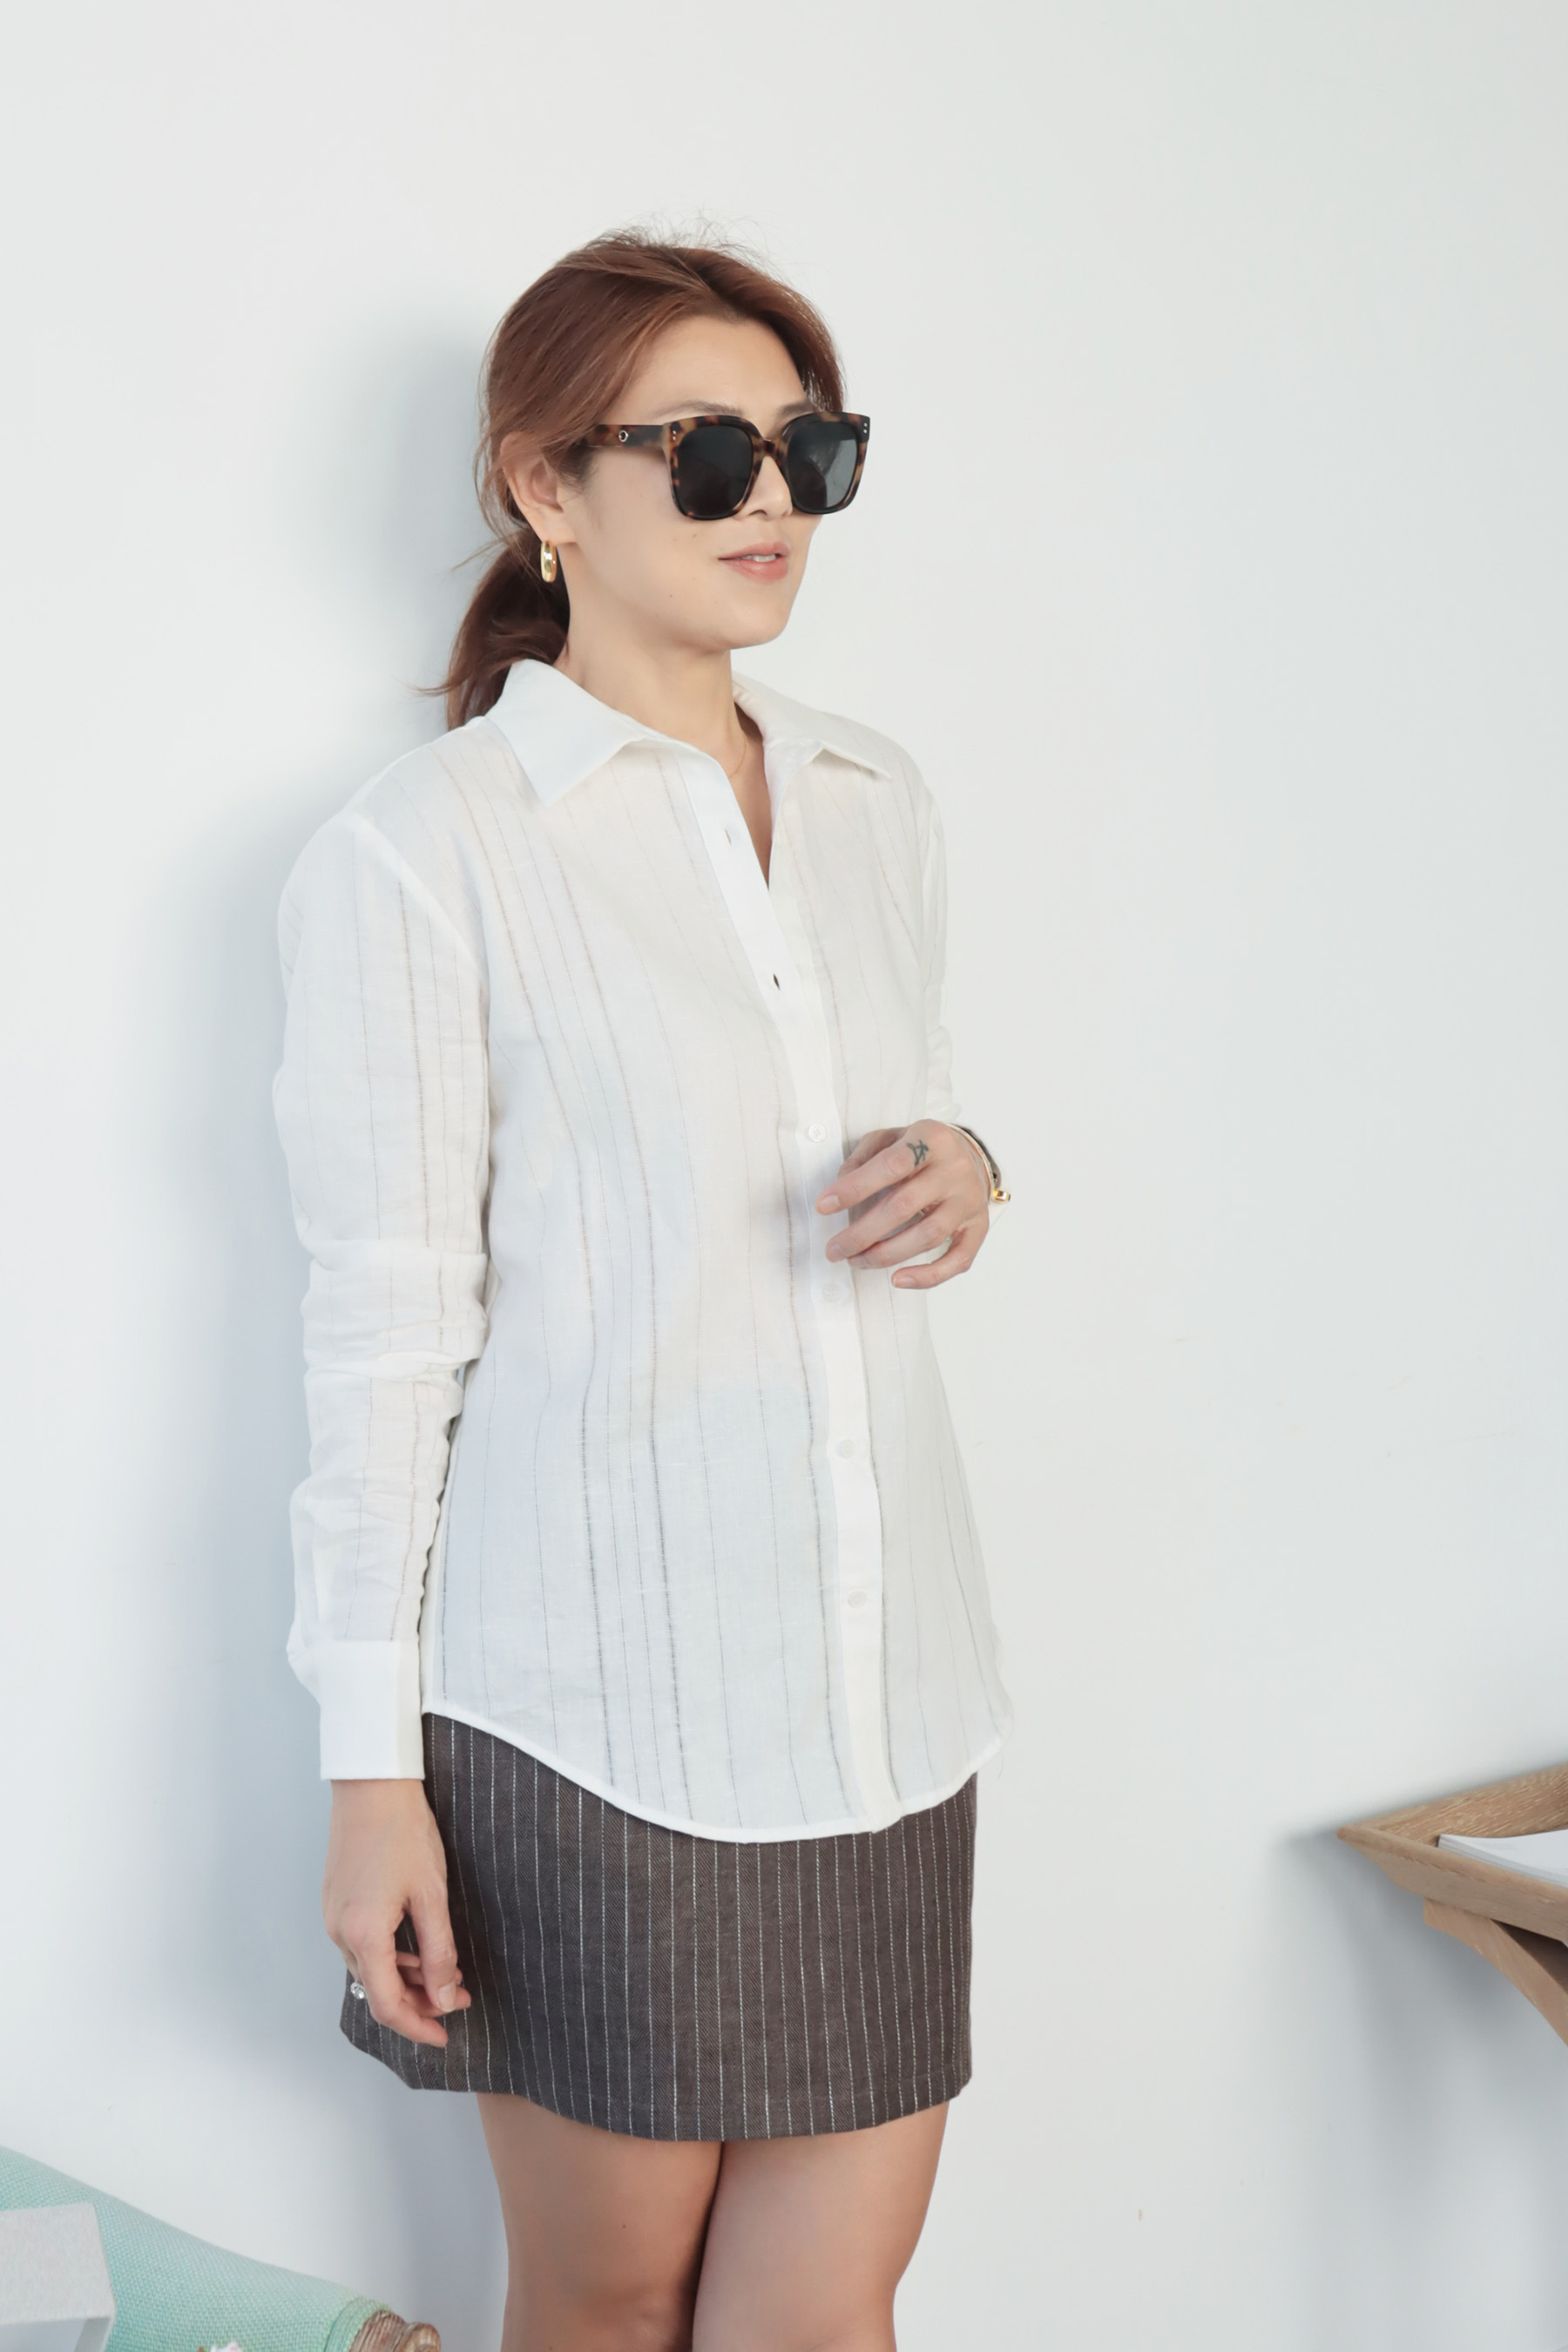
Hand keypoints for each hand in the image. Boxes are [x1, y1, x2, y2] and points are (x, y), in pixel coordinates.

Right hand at [323, 1779, 471, 2046]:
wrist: (372, 1784)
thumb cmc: (402, 1831)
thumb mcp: (431, 1895)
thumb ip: (438, 1952)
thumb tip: (442, 1997)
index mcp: (363, 1935)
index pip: (387, 2005)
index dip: (417, 2027)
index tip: (444, 2036)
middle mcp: (340, 1931)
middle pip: (377, 1989)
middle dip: (419, 2001)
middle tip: (458, 1996)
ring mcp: (334, 1916)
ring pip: (370, 1968)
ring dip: (407, 1977)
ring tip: (446, 1970)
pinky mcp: (336, 1902)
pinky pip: (362, 1945)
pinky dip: (391, 1955)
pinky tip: (419, 1946)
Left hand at [814, 1119, 992, 1289]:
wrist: (969, 1155)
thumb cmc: (921, 1149)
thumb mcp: (891, 1137)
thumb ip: (864, 1155)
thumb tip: (841, 1184)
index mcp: (932, 1139)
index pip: (891, 1166)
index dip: (855, 1188)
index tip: (824, 1206)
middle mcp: (954, 1170)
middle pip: (904, 1207)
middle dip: (862, 1233)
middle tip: (834, 1249)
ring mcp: (969, 1201)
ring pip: (927, 1236)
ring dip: (885, 1255)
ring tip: (856, 1261)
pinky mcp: (978, 1227)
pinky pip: (958, 1259)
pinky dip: (928, 1276)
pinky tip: (898, 1280)